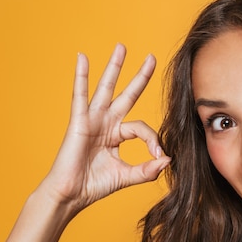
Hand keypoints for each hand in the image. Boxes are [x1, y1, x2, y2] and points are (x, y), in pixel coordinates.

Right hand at [39, 44, 170, 212]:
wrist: (72, 195)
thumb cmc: (95, 185)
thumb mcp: (127, 176)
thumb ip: (148, 169)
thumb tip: (169, 160)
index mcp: (118, 135)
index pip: (142, 128)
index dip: (154, 140)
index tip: (160, 155)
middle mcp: (107, 123)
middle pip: (127, 95)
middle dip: (140, 77)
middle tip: (151, 57)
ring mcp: (93, 120)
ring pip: (107, 88)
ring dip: (114, 67)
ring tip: (122, 47)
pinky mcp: (79, 121)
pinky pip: (80, 95)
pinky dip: (81, 76)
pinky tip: (82, 58)